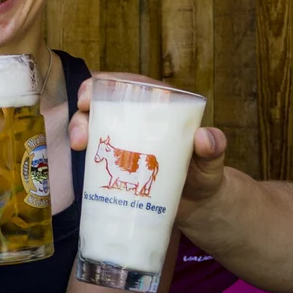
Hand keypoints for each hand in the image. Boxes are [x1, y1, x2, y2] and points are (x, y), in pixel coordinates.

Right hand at [69, 75, 228, 208]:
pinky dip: (84, 154)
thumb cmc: (205, 177)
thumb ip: (214, 149)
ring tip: (79, 147)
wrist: (196, 208)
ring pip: (94, 126)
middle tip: (81, 134)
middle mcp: (138, 121)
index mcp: (159, 107)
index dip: (104, 85)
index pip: (129, 86)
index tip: (88, 98)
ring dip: (78, 129)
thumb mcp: (211, 162)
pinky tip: (78, 161)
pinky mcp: (117, 165)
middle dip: (84, 111)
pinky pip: (95, 154)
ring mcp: (125, 142)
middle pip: (104, 105)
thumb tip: (203, 137)